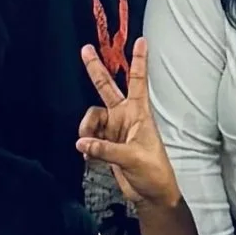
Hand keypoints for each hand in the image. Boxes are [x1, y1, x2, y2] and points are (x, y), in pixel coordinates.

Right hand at [77, 39, 183, 213]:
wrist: (150, 194)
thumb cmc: (153, 172)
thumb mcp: (132, 158)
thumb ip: (106, 149)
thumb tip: (82, 142)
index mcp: (139, 113)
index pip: (138, 81)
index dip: (139, 61)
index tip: (142, 40)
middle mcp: (125, 116)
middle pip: (107, 87)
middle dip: (95, 69)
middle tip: (85, 49)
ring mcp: (114, 129)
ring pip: (91, 118)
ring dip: (86, 129)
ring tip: (87, 146)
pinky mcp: (106, 143)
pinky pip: (88, 136)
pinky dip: (86, 144)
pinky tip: (89, 156)